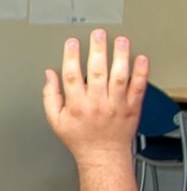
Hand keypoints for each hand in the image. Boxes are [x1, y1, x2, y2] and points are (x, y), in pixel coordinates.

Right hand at [43, 29, 147, 166]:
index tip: (72, 43)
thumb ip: (50, 96)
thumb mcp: (56, 121)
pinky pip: (138, 88)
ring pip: (119, 77)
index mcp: (77, 106)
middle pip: (97, 72)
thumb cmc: (80, 139)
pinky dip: (141, 73)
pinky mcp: (132, 108)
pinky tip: (141, 59)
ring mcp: (116, 105)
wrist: (103, 156)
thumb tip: (49, 75)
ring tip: (120, 41)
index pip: (72, 76)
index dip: (71, 57)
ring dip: (120, 57)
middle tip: (98, 34)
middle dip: (97, 50)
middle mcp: (97, 104)